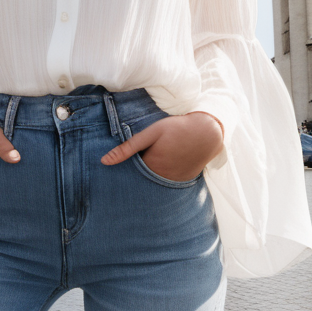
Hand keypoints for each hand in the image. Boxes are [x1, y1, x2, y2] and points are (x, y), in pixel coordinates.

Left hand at [100, 112, 223, 181]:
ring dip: (152, 174)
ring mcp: (174, 182)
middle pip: (143, 179)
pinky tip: (170, 162)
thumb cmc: (177, 128)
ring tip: (159, 158)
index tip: (127, 161)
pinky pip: (169, 181)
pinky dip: (165, 175)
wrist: (207, 132)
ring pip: (156, 181)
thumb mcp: (151, 133)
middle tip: (144, 158)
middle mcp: (162, 178)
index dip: (128, 166)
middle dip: (138, 173)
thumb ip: (128, 147)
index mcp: (150, 166)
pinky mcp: (184, 181)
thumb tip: (104, 161)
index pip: (131, 173)